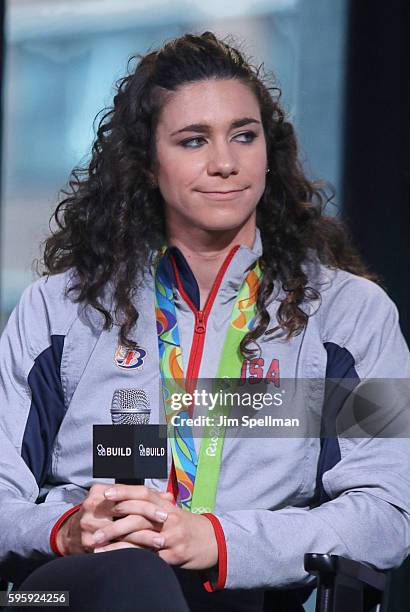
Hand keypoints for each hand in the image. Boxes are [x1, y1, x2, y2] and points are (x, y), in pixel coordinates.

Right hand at [56, 483, 169, 555]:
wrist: (72, 534)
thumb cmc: (101, 515)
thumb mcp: (116, 500)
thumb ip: (140, 497)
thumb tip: (168, 496)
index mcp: (99, 491)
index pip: (128, 495)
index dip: (148, 503)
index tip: (165, 512)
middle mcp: (91, 505)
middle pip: (125, 511)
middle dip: (148, 519)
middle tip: (166, 524)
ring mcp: (88, 524)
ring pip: (122, 531)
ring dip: (143, 538)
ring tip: (160, 541)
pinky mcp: (87, 542)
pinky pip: (114, 547)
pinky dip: (131, 550)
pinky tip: (145, 553)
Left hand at [92, 485, 217, 569]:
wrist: (212, 541)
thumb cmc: (186, 525)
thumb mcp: (171, 511)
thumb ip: (151, 505)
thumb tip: (125, 499)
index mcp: (166, 505)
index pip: (143, 493)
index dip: (124, 491)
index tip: (105, 494)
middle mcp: (169, 518)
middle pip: (138, 516)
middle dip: (113, 522)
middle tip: (93, 528)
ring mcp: (172, 536)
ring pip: (140, 537)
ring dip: (116, 543)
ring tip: (96, 546)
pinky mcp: (173, 555)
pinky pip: (148, 556)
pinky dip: (129, 557)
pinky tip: (115, 559)